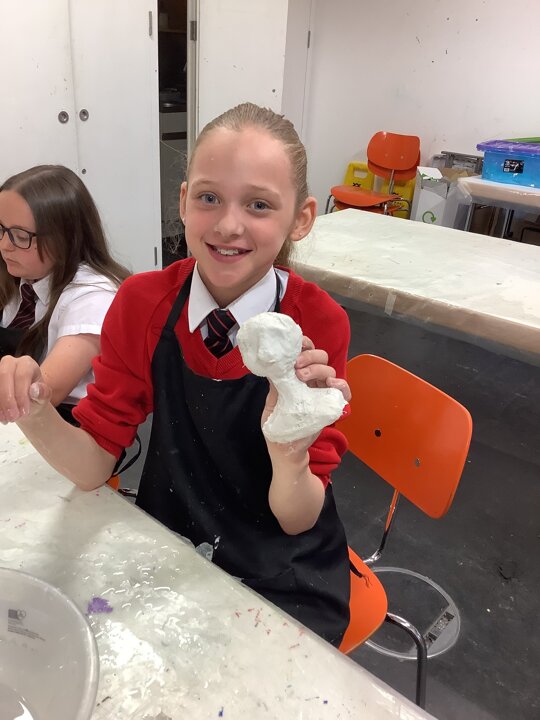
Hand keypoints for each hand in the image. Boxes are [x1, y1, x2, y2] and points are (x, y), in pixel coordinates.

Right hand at [0, 355, 51, 422]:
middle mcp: (11, 363)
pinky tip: (1, 416)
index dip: (21, 394)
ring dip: (0, 403)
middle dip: (8, 399)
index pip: (22, 375)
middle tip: (13, 417)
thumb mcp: (44, 397)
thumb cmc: (36, 396)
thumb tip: (35, 390)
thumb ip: (43, 393)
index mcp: (27, 364)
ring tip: (7, 419)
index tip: (24, 412)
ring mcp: (0, 369)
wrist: (27, 402)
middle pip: (5, 375)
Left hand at [261, 335, 350, 454]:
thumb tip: (273, 365)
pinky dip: (340, 384)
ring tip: (303, 378)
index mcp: (296, 377)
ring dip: (317, 369)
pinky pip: (343, 390)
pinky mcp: (331, 405)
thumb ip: (275, 386)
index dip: (304, 344)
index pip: (305, 353)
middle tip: (296, 367)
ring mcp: (322, 392)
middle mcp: (311, 381)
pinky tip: (330, 384)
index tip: (297, 345)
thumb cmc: (278, 429)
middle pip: (320, 357)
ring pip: (330, 370)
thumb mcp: (272, 405)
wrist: (286, 452)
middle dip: (309, 356)